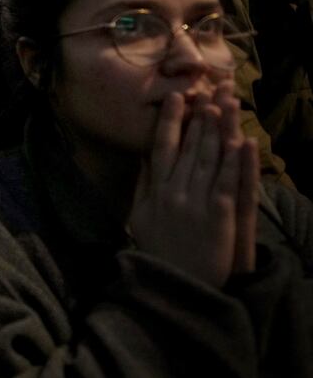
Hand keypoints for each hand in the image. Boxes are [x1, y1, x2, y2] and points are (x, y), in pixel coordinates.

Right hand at [128, 87, 247, 287]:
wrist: (175, 287)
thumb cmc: (157, 252)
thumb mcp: (138, 217)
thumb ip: (142, 186)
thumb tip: (144, 158)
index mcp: (154, 191)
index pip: (161, 147)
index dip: (170, 121)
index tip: (176, 98)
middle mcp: (174, 191)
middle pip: (188, 146)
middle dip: (200, 117)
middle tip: (209, 90)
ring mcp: (196, 202)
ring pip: (208, 158)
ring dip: (218, 129)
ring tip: (224, 104)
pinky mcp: (218, 215)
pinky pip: (227, 181)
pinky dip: (234, 161)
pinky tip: (240, 140)